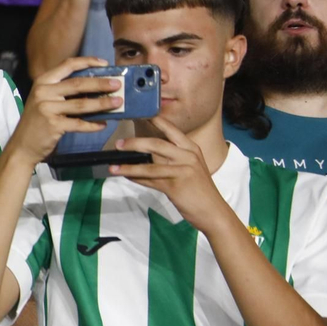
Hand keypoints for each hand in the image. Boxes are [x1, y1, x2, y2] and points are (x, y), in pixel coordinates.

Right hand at [5, 56, 121, 165]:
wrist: (22, 146)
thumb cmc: (37, 122)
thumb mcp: (45, 101)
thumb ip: (63, 92)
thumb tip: (94, 88)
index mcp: (43, 82)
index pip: (67, 65)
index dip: (88, 62)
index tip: (105, 63)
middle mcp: (43, 92)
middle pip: (78, 84)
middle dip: (101, 83)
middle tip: (118, 84)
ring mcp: (47, 108)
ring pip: (81, 104)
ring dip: (102, 103)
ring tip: (117, 103)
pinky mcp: (54, 125)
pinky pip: (79, 123)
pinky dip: (93, 125)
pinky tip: (103, 124)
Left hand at [111, 117, 229, 229]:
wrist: (213, 211)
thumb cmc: (199, 189)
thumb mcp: (190, 168)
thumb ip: (173, 158)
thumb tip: (146, 153)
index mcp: (191, 148)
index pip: (171, 129)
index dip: (155, 120)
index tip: (139, 114)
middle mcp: (188, 156)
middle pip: (156, 144)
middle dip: (135, 143)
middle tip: (118, 143)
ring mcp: (182, 171)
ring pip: (150, 166)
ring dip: (129, 166)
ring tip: (113, 166)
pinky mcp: (175, 187)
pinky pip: (150, 181)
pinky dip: (136, 179)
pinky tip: (126, 176)